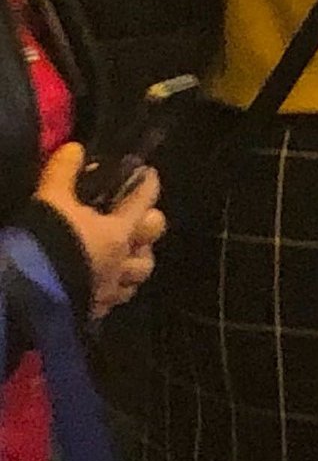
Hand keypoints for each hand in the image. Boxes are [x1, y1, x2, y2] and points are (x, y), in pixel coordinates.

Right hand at [34, 143, 166, 320]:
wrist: (23, 295)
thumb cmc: (44, 243)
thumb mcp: (50, 201)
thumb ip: (63, 173)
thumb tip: (74, 149)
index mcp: (119, 232)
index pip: (144, 199)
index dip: (147, 183)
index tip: (146, 174)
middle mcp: (120, 262)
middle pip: (150, 246)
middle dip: (146, 232)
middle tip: (135, 221)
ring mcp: (108, 290)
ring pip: (136, 278)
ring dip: (133, 265)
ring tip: (123, 256)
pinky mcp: (92, 312)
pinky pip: (112, 301)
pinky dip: (111, 291)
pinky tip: (100, 285)